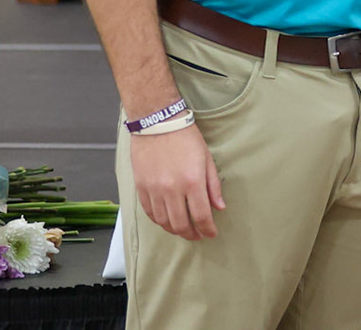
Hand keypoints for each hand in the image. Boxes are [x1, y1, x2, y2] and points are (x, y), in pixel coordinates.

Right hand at [131, 122, 224, 240]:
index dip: (207, 229)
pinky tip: (167, 221)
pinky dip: (159, 221)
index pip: (201, 215)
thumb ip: (213, 185)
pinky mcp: (141, 187)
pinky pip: (149, 212)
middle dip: (191, 234)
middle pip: (181, 224)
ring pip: (163, 221)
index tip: (211, 234)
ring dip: (175, 230)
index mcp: (192, 181)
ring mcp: (154, 190)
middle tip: (198, 236)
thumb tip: (219, 207)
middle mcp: (172, 189)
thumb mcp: (207, 158)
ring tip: (183, 230)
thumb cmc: (186, 137)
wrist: (158, 123)